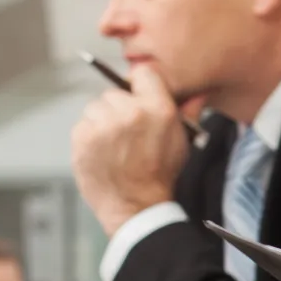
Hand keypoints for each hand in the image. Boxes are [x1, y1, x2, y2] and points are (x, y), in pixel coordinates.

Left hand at [71, 64, 192, 233]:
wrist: (136, 207)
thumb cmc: (161, 174)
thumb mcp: (181, 142)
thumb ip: (187, 113)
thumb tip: (197, 93)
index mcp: (158, 108)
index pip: (143, 72)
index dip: (140, 86)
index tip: (139, 100)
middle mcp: (130, 112)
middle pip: (115, 92)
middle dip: (119, 109)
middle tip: (127, 134)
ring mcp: (103, 124)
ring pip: (96, 107)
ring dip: (102, 122)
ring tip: (114, 146)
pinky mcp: (83, 137)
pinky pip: (83, 125)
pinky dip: (89, 137)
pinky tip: (102, 153)